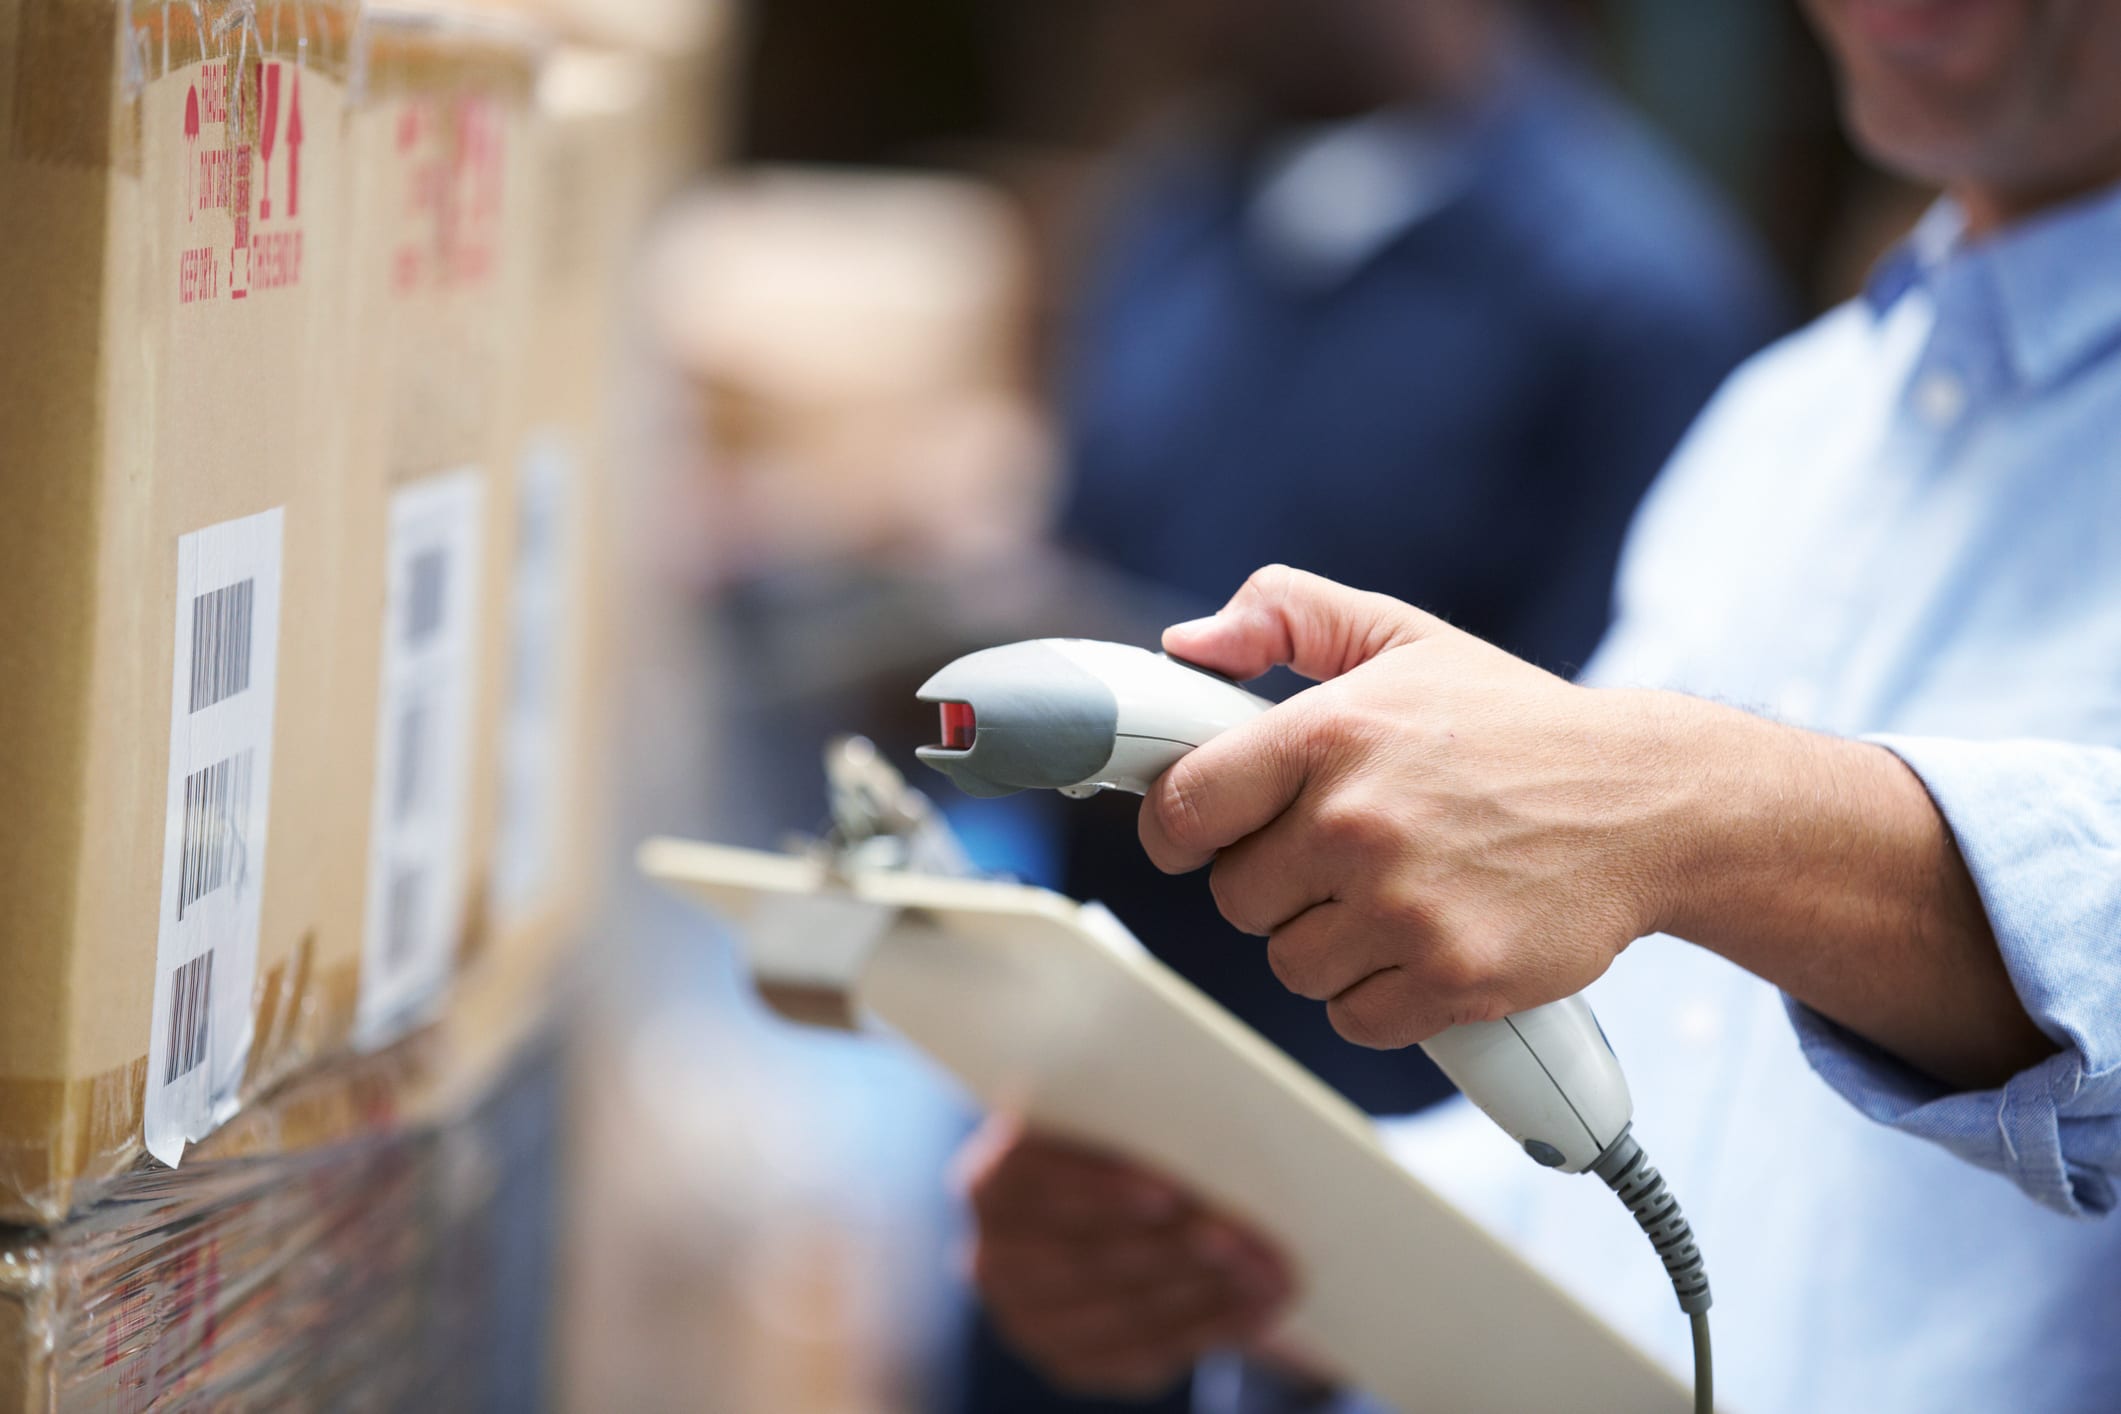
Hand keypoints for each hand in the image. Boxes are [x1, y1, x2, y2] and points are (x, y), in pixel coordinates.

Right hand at [956, 1116, 1295, 1397]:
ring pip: (1121, 1310)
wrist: (1114, 1210)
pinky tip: (1258, 1305)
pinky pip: (1146, 1352)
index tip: (1167, 1192)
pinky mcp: (1074, 1361)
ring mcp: (1030, 1320)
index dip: (1098, 1188)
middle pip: (1083, 1255)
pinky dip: (1211, 1326)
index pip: (1028, 1180)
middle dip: (1172, 1246)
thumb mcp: (1114, 1119)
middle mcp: (992, 1258)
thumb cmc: (1121, 1143)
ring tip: (1266, 1271)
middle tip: (1242, 1237)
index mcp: (989, 1180)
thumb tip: (1213, 1127)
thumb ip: (1134, 1120)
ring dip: (1204, 1289)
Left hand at [1140, 565, 1678, 1049]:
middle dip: (1277, 884)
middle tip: (1342, 856)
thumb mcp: (1403, 638)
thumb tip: (1185, 644)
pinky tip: (1425, 943)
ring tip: (1395, 895)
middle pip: (1236, 899)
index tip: (1201, 836)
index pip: (1185, 807)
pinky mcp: (1451, 977)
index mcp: (1330, 732)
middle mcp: (1357, 821)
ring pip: (1291, 964)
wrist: (1649, 804)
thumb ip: (1286, 616)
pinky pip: (1354, 1018)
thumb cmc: (1515, 725)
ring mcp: (1403, 907)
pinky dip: (1381, 996)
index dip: (1180, 829)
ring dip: (1330, 943)